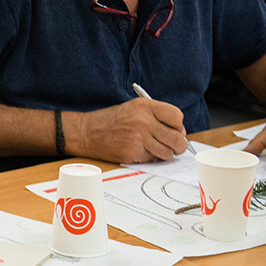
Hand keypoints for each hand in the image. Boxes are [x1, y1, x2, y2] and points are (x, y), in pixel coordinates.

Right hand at [72, 98, 187, 162]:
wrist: (86, 132)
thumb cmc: (110, 121)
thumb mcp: (133, 109)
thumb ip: (155, 116)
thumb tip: (179, 132)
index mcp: (145, 106)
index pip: (177, 116)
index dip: (178, 126)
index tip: (174, 130)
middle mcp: (144, 121)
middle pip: (177, 138)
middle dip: (178, 145)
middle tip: (173, 146)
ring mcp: (139, 138)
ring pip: (168, 152)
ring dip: (164, 153)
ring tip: (153, 148)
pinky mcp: (134, 153)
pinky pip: (153, 159)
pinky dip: (149, 158)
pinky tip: (138, 150)